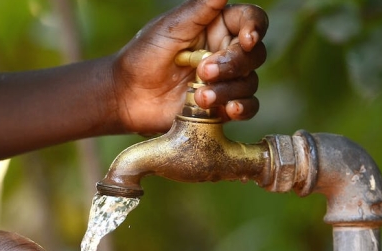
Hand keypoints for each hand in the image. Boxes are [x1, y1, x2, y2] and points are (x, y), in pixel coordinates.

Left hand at [111, 0, 267, 133]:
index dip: (255, 28)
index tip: (246, 39)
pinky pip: (247, 107)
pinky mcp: (221, 106)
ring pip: (249, 82)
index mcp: (217, 26)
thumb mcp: (169, 28)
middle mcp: (225, 52)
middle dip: (233, 64)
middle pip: (254, 54)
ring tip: (201, 97)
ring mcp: (225, 80)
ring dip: (229, 89)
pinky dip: (241, 108)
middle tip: (204, 71)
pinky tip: (228, 109)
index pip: (250, 20)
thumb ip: (200, 9)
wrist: (126, 95)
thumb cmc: (143, 56)